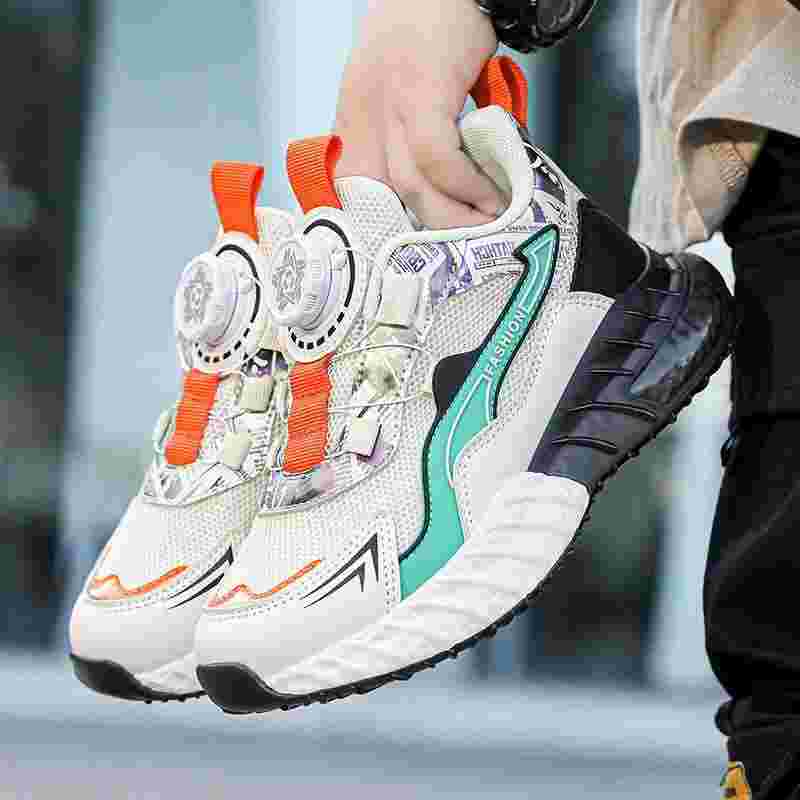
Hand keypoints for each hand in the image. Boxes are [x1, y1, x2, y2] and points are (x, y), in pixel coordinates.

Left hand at [334, 0, 504, 228]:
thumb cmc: (430, 25)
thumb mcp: (400, 84)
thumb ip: (404, 131)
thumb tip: (434, 182)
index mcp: (356, 115)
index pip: (348, 184)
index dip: (375, 222)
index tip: (408, 244)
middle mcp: (365, 112)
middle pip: (383, 192)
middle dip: (425, 226)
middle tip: (460, 239)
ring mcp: (389, 104)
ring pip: (411, 184)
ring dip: (453, 214)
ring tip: (485, 220)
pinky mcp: (421, 94)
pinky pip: (440, 159)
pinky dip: (467, 184)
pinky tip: (489, 192)